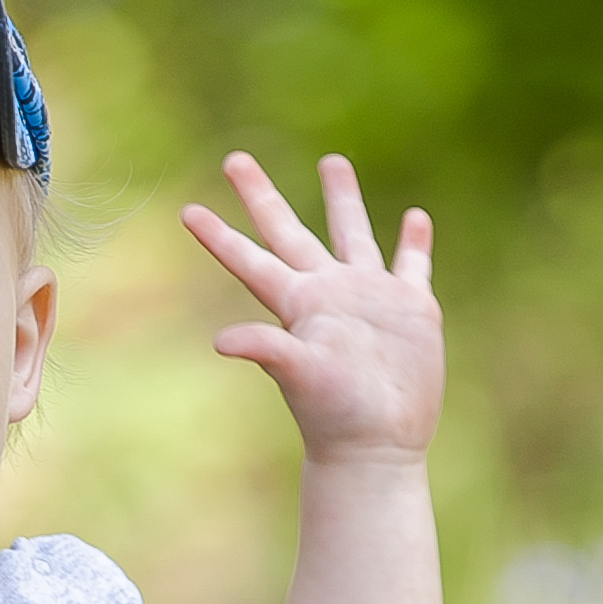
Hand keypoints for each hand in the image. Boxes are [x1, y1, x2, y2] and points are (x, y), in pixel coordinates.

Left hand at [181, 152, 443, 468]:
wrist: (379, 445)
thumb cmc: (335, 414)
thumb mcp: (299, 376)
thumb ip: (267, 349)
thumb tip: (220, 342)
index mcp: (298, 303)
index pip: (250, 259)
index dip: (219, 235)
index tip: (186, 211)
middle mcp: (328, 292)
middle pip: (290, 231)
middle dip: (263, 195)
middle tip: (235, 158)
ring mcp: (370, 297)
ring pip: (353, 234)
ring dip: (343, 199)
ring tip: (332, 160)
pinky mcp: (411, 309)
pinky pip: (412, 265)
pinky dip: (415, 242)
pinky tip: (416, 217)